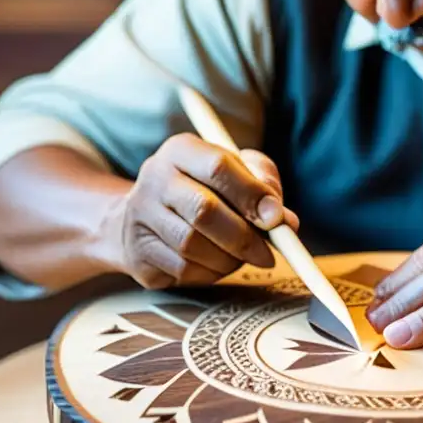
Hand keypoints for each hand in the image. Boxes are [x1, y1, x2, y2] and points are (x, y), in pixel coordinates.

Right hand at [101, 133, 298, 288]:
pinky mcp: (138, 252)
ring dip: (229, 259)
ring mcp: (140, 216)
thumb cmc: (205, 189)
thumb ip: (264, 185)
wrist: (146, 216)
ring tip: (242, 256)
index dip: (252, 195)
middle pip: (203, 211)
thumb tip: (284, 220)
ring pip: (193, 246)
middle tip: (268, 253)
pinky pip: (183, 270)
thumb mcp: (237, 171)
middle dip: (244, 237)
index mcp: (181, 150)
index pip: (218, 167)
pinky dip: (211, 273)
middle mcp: (154, 178)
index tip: (276, 218)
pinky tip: (218, 264)